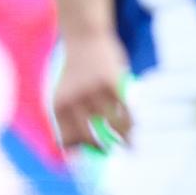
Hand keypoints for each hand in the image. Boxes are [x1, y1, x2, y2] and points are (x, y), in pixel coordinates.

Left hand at [51, 33, 132, 152]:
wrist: (84, 35)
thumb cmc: (77, 68)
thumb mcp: (66, 91)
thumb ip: (74, 114)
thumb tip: (89, 145)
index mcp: (58, 104)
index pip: (66, 138)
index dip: (80, 153)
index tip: (92, 159)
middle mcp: (73, 100)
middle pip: (91, 136)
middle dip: (105, 150)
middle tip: (116, 155)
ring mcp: (92, 90)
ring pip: (113, 125)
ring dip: (125, 139)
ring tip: (132, 146)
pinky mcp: (111, 81)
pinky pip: (126, 109)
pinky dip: (133, 120)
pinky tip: (137, 125)